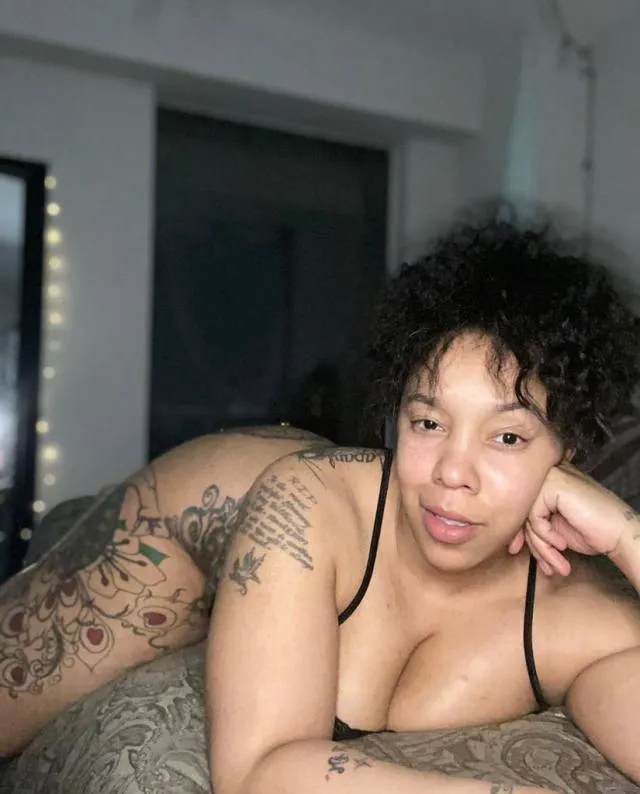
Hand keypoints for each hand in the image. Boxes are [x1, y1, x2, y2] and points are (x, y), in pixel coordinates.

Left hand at [508, 462, 635, 576]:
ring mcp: (551, 477)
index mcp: (546, 484)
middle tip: (544, 565)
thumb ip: (533, 526)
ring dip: (541, 546)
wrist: (619, 533)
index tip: (516, 550)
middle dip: (532, 543)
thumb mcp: (554, 529)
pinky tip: (562, 543)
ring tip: (556, 563)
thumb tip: (509, 540)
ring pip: (528, 517)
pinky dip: (546, 535)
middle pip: (522, 512)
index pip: (520, 506)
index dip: (518, 531)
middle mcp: (547, 476)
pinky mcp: (554, 484)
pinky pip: (535, 515)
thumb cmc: (591, 531)